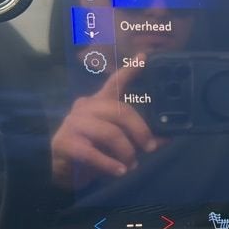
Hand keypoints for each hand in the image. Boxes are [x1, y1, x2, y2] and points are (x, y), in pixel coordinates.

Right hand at [51, 59, 158, 188]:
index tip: (145, 58)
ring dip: (126, 152)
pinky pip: (92, 153)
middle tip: (149, 148)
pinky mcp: (65, 142)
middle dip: (140, 130)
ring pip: (110, 133)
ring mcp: (73, 123)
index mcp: (99, 103)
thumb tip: (166, 137)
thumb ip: (139, 138)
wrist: (62, 170)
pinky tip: (119, 171)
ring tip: (130, 165)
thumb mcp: (118, 143)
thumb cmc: (93, 151)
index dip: (130, 70)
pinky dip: (110, 165)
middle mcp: (85, 107)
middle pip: (120, 110)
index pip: (115, 82)